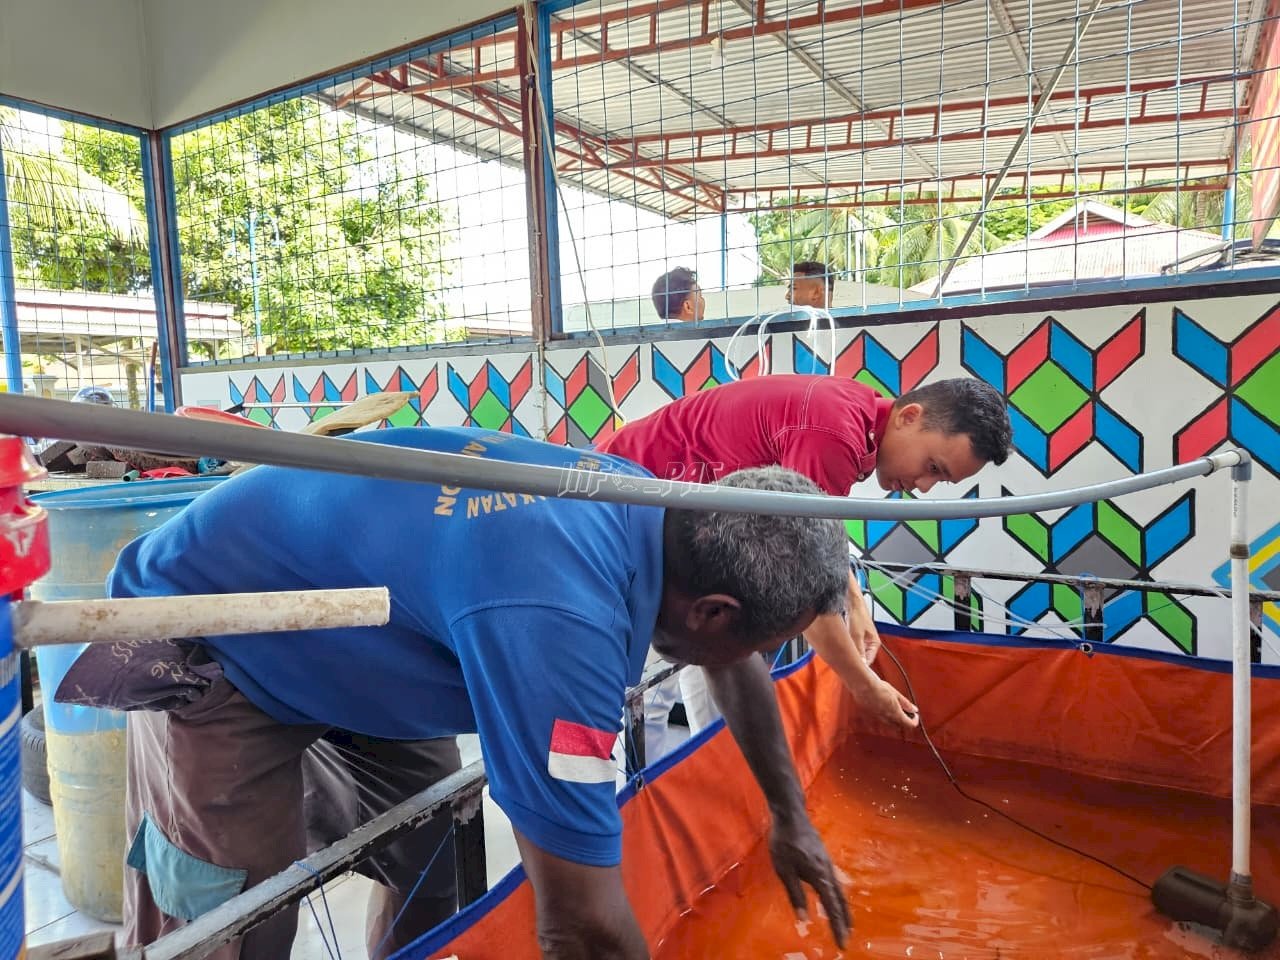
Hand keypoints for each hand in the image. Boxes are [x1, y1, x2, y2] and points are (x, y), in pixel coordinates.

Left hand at [767, 816, 850, 947]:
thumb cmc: (784, 842)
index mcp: (819, 876)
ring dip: (843, 907)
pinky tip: (835, 895)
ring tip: (844, 921)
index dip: (837, 926)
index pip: (832, 907)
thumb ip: (795, 894)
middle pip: (840, 899)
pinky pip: (835, 880)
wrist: (791, 814)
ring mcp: (828, 862)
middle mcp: (828, 871)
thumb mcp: (784, 870)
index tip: (843, 944)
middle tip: (848, 936)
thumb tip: (803, 919)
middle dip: (844, 919)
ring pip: (839, 889)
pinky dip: (838, 894)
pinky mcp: (824, 857)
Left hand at [847, 603, 880, 665]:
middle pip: (862, 658)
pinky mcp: (855, 638)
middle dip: (854, 661)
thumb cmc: (858, 615)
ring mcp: (862, 641)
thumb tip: (859, 664)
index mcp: (875, 644)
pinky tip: (840, 650)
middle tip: (844, 666)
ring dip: (850, 655)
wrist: (852, 603)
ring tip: (842, 658)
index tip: (851, 671)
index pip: (868, 661)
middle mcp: (870, 643)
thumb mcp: (857, 635)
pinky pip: (852, 647)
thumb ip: (858, 649)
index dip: (860, 667)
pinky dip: (847, 648)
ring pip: (856, 653)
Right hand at [852, 676, 918, 730]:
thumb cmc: (879, 687)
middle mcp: (887, 719)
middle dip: (904, 720)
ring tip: (894, 706)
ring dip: (895, 718)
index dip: (915, 721)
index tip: (915, 715)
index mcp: (896, 714)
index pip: (910, 725)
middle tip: (906, 711)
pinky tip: (883, 705)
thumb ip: (906, 704)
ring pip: (890, 723)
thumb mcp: (896, 694)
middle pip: (900, 726)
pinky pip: (881, 719)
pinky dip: (885, 715)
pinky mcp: (870, 715)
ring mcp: (878, 718)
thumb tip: (914, 710)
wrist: (863, 685)